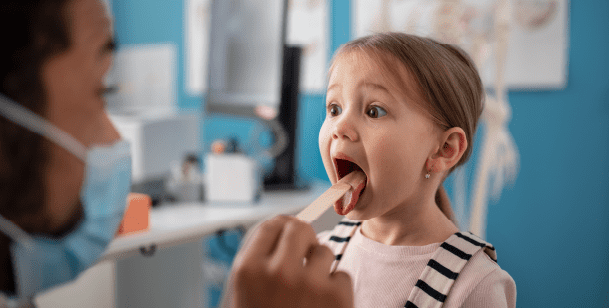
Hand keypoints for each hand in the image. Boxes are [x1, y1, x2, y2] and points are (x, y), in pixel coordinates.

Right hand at [225, 215, 353, 307]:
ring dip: (320, 267)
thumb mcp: (244, 294)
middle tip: (304, 254)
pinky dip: (336, 289)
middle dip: (303, 239)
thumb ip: (258, 260)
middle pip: (299, 228)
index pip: (271, 225)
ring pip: (324, 250)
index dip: (282, 229)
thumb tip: (281, 226)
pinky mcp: (337, 297)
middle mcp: (277, 272)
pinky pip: (342, 274)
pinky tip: (323, 307)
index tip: (288, 234)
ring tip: (310, 293)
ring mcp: (309, 284)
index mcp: (247, 270)